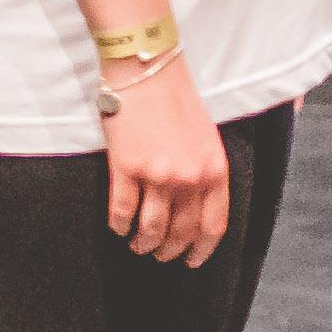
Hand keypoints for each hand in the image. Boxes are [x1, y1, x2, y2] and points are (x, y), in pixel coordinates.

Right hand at [103, 59, 228, 266]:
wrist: (148, 70)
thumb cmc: (177, 99)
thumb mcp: (207, 137)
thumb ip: (206, 171)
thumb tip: (195, 205)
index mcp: (214, 170)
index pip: (212, 225)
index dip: (201, 249)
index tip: (191, 261)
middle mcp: (189, 178)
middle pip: (180, 232)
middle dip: (169, 250)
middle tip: (159, 255)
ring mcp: (157, 174)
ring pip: (151, 228)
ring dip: (144, 243)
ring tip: (137, 245)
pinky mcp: (126, 167)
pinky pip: (121, 210)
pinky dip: (118, 224)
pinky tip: (117, 227)